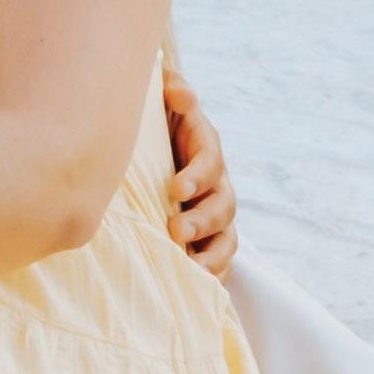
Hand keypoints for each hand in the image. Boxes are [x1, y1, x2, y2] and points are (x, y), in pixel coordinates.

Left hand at [163, 67, 237, 277]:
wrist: (147, 151)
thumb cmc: (152, 123)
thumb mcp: (160, 101)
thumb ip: (171, 89)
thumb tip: (181, 94)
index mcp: (205, 149)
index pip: (211, 162)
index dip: (198, 176)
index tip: (175, 188)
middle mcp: (216, 184)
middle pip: (223, 205)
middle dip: (203, 220)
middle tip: (177, 229)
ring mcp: (214, 215)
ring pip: (226, 237)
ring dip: (211, 253)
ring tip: (190, 265)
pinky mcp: (207, 240)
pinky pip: (219, 261)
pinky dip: (212, 274)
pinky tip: (194, 283)